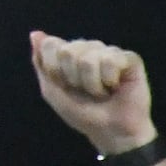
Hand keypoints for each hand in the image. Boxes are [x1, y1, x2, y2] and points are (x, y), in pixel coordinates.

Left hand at [30, 33, 154, 155]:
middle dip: (74, 79)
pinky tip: (116, 87)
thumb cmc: (83, 113)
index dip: (55, 70)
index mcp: (70, 53)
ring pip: (90, 58)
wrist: (110, 131)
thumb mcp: (52, 91)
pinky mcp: (130, 59)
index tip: (64, 86)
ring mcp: (110, 52)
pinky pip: (111, 61)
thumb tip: (35, 34)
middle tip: (86, 92)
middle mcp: (89, 48)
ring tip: (102, 92)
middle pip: (69, 51)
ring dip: (93, 84)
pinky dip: (109, 80)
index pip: (51, 45)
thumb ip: (41, 62)